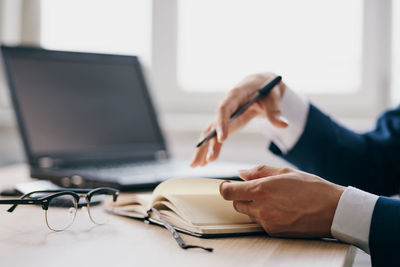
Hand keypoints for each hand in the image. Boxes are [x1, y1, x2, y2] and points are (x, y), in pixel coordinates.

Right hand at [190, 72, 287, 166]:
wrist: (260, 84)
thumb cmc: (267, 88)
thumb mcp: (273, 96)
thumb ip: (275, 111)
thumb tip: (283, 124)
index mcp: (235, 95)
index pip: (224, 109)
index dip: (221, 124)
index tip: (222, 139)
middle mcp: (225, 106)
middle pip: (212, 124)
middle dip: (208, 143)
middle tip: (208, 159)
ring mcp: (223, 116)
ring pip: (209, 133)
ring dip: (202, 149)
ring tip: (196, 165)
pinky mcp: (224, 123)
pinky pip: (213, 137)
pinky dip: (207, 149)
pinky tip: (202, 163)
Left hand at [220, 165, 344, 237]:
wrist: (333, 210)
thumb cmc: (312, 188)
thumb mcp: (285, 172)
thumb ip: (259, 171)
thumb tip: (241, 173)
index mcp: (262, 189)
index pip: (228, 192)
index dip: (225, 188)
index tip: (229, 185)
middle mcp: (261, 208)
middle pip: (236, 203)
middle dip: (241, 196)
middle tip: (257, 190)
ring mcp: (267, 222)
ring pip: (248, 214)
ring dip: (253, 206)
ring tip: (273, 199)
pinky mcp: (274, 232)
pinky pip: (260, 223)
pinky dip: (264, 216)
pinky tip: (280, 209)